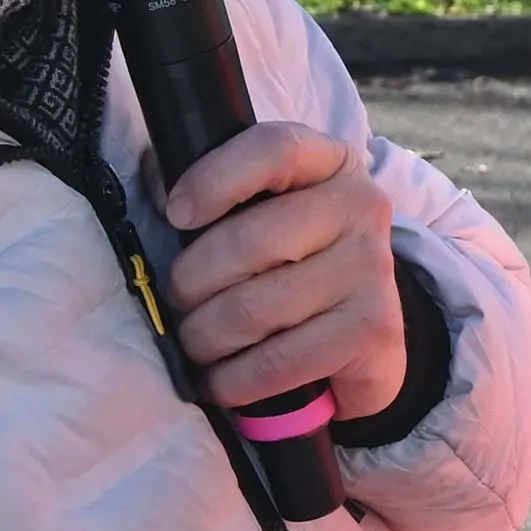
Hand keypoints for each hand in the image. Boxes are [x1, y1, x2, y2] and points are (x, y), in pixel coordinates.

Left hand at [162, 122, 406, 419]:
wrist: (363, 335)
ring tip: (196, 344)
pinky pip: (278, 362)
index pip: (274, 150)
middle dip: (190, 284)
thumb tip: (158, 190)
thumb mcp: (263, 212)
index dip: (215, 179)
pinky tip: (221, 380)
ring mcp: (372, 267)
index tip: (176, 214)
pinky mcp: (373, 328)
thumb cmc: (292, 263)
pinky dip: (234, 380)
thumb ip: (217, 194)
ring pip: (253, 310)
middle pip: (248, 242)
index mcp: (329, 162)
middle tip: (179, 303)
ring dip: (205, 338)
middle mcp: (361, 206)